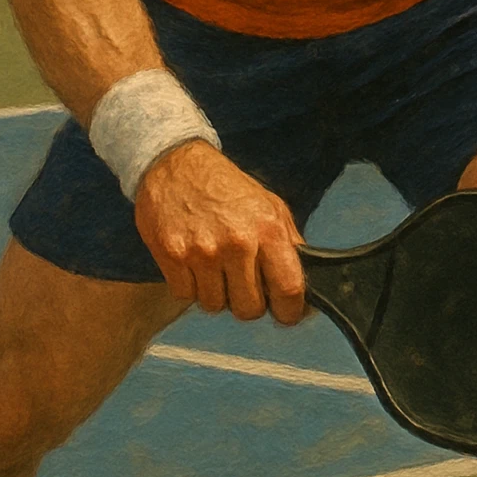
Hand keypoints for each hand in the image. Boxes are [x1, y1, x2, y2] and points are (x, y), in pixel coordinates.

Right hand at [134, 139, 307, 323]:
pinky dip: (190, 285)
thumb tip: (305, 288)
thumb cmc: (227, 188)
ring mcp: (202, 251)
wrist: (176, 164)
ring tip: (214, 263)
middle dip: (248, 302)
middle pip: (249, 309)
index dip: (290, 311)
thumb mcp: (270, 206)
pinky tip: (192, 260)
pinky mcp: (172, 255)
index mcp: (268, 229)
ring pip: (215, 305)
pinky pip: (186, 296)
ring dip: (216, 293)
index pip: (289, 290)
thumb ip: (289, 245)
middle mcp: (237, 242)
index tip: (285, 313)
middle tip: (242, 281)